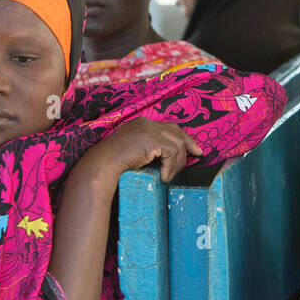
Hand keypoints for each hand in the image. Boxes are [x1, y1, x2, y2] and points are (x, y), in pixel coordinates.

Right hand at [76, 117, 202, 182]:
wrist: (101, 164)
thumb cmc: (114, 163)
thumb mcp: (136, 151)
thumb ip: (152, 149)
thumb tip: (171, 156)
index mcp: (142, 123)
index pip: (169, 127)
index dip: (183, 137)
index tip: (194, 149)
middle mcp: (147, 122)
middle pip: (177, 132)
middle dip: (189, 145)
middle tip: (197, 156)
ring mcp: (149, 129)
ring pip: (177, 144)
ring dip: (177, 163)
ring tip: (169, 176)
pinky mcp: (152, 139)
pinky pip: (172, 153)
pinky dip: (171, 167)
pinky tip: (164, 177)